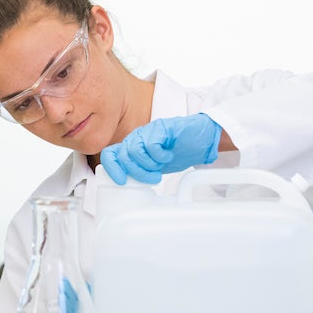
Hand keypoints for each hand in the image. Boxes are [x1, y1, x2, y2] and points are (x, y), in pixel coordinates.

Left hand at [100, 113, 221, 184]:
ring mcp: (148, 131)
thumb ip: (140, 170)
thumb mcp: (155, 166)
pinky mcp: (161, 127)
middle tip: (154, 177)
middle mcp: (137, 137)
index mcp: (132, 146)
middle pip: (123, 156)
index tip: (122, 181)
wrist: (202, 138)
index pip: (110, 154)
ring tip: (161, 165)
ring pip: (134, 151)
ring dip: (149, 164)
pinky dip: (160, 156)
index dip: (112, 168)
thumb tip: (127, 184)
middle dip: (138, 172)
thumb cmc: (178, 151)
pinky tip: (168, 155)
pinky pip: (151, 145)